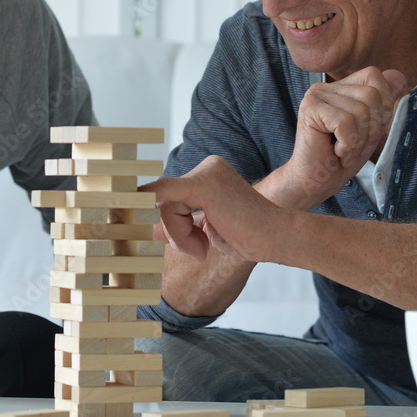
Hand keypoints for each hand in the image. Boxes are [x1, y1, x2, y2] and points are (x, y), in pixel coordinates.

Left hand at [143, 156, 281, 262]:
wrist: (277, 239)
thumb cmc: (246, 237)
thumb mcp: (201, 230)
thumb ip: (174, 223)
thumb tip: (139, 223)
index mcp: (208, 174)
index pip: (168, 195)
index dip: (158, 218)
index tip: (156, 238)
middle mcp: (207, 167)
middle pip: (162, 197)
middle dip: (171, 230)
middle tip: (196, 249)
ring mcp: (207, 172)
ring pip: (163, 204)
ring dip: (178, 235)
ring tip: (203, 247)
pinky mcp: (205, 184)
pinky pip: (167, 201)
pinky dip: (173, 227)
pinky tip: (196, 242)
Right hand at [281, 67, 407, 207]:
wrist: (314, 182)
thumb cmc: (341, 158)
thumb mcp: (371, 129)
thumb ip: (384, 103)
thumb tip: (400, 75)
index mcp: (340, 88)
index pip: (374, 76)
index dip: (382, 104)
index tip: (367, 130)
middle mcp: (325, 87)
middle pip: (371, 95)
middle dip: (371, 128)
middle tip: (353, 145)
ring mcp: (315, 96)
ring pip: (360, 111)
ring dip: (358, 140)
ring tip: (343, 150)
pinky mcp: (310, 109)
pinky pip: (346, 123)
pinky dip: (348, 145)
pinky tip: (336, 152)